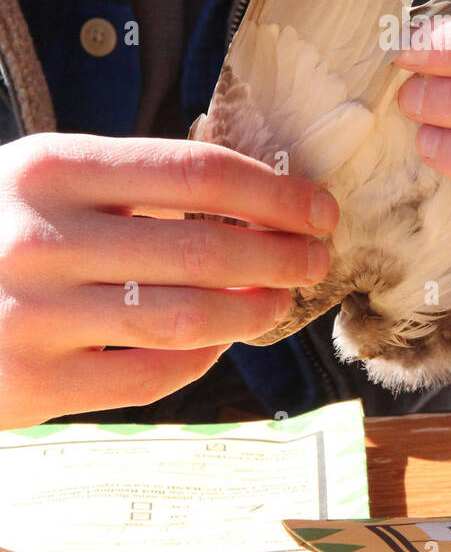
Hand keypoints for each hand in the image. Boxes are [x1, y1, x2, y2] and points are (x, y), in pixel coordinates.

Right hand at [0, 133, 338, 429]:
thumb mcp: (41, 179)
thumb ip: (130, 181)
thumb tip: (250, 190)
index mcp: (51, 167)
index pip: (196, 171)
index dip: (273, 192)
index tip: (318, 206)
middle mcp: (41, 237)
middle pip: (205, 246)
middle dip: (281, 254)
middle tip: (315, 258)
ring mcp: (33, 315)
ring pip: (188, 318)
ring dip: (251, 310)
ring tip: (276, 300)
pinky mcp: (30, 384)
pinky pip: (149, 375)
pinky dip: (198, 359)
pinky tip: (214, 342)